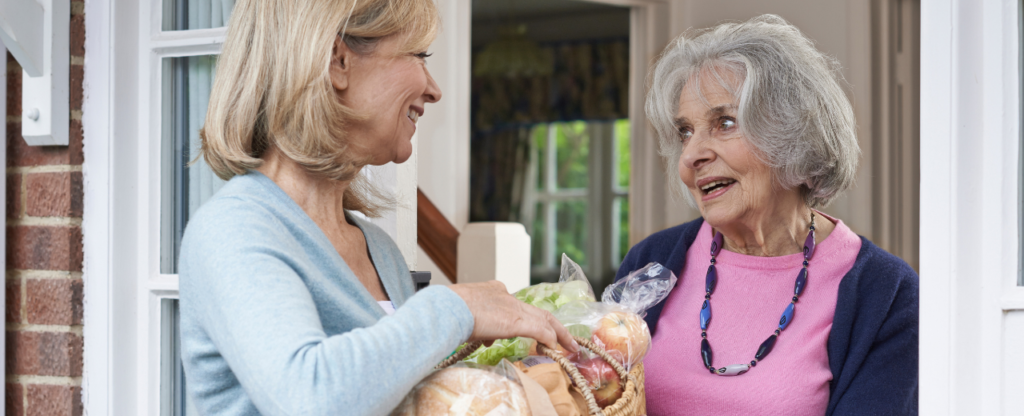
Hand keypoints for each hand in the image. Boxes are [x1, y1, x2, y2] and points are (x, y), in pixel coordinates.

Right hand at [448, 280, 578, 353]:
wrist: (447, 307)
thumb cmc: (449, 312)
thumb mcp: (466, 317)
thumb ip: (479, 326)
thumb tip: (487, 337)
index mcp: (494, 291)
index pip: (515, 306)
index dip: (523, 318)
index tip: (526, 329)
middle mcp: (507, 297)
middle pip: (538, 311)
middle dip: (553, 325)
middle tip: (565, 337)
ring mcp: (513, 308)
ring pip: (545, 319)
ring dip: (559, 333)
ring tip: (570, 345)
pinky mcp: (516, 321)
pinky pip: (540, 330)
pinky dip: (550, 338)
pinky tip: (556, 347)